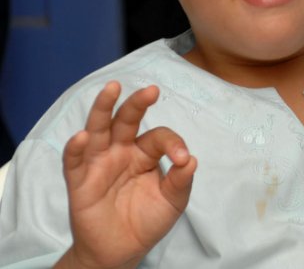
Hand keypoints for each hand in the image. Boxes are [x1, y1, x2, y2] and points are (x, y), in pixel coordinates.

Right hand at [57, 82, 195, 268]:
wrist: (122, 250)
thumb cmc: (147, 219)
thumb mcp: (173, 201)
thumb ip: (181, 180)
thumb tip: (191, 160)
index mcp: (145, 153)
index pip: (159, 137)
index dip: (173, 144)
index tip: (183, 159)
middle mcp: (121, 151)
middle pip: (127, 120)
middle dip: (137, 104)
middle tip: (152, 91)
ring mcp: (99, 163)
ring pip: (98, 129)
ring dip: (103, 108)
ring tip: (112, 89)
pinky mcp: (80, 181)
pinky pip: (74, 161)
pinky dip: (75, 148)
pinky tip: (82, 136)